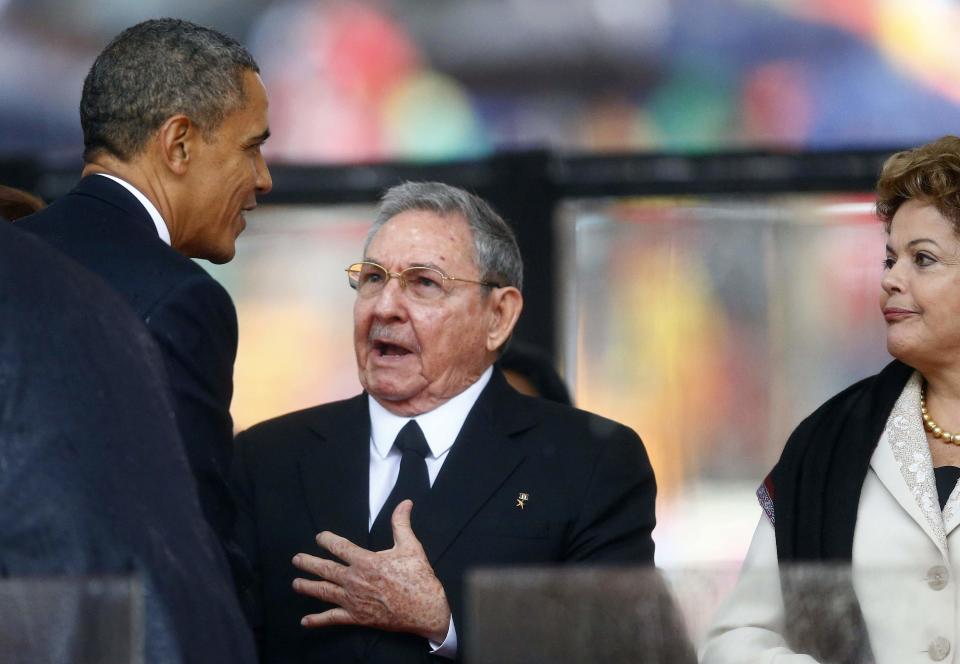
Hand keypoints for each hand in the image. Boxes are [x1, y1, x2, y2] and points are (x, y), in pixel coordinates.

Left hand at [292, 499, 450, 642]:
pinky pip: (333, 618)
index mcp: (365, 561)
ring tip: (296, 583)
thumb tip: (405, 503)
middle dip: (309, 563)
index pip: (339, 547)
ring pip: (324, 592)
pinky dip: (318, 620)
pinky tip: (305, 621)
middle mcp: (355, 580)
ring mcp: (354, 600)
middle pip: (325, 569)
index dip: (327, 540)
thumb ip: (401, 524)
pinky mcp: (357, 617)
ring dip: (308, 587)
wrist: (425, 609)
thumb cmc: (418, 578)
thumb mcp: (411, 546)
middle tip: (296, 559)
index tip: (320, 537)